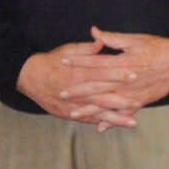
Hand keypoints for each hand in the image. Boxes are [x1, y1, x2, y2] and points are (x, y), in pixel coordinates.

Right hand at [18, 40, 140, 129]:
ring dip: (115, 117)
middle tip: (138, 102)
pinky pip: (87, 119)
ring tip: (132, 122)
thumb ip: (87, 49)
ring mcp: (72, 104)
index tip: (134, 75)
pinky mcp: (68, 113)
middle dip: (121, 100)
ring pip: (97, 112)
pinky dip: (100, 123)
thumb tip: (102, 41)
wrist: (30, 77)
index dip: (118, 74)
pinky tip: (113, 126)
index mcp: (79, 72)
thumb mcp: (69, 50)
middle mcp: (77, 90)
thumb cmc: (51, 61)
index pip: (102, 73)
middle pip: (102, 95)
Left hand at [65, 27, 168, 111]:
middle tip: (61, 93)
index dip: (78, 61)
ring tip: (73, 114)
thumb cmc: (157, 47)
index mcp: (121, 63)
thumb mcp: (134, 40)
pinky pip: (123, 113)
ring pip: (106, 104)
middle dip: (77, 90)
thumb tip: (94, 32)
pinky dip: (112, 121)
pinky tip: (100, 128)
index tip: (63, 62)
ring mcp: (131, 94)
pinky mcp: (139, 101)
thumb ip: (112, 38)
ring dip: (90, 109)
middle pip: (96, 86)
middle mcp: (124, 81)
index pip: (94, 62)